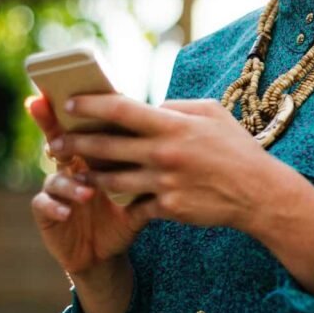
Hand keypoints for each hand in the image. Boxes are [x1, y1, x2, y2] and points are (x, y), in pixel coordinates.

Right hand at [26, 95, 142, 275]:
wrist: (106, 254)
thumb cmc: (125, 216)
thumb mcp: (140, 192)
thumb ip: (151, 168)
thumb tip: (178, 142)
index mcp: (93, 156)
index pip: (84, 127)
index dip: (74, 109)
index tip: (69, 91)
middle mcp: (70, 167)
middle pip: (57, 140)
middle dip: (51, 127)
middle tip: (51, 118)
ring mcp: (56, 189)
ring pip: (55, 176)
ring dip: (70, 182)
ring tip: (87, 192)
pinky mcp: (47, 213)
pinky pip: (43, 204)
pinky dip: (55, 205)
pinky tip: (67, 211)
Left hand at [54, 96, 278, 230]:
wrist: (258, 193)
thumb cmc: (236, 148)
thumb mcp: (212, 113)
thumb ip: (177, 108)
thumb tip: (150, 107)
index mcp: (172, 125)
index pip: (120, 109)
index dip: (90, 105)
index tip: (69, 104)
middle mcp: (163, 153)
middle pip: (105, 146)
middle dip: (74, 143)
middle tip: (55, 142)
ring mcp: (164, 183)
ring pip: (112, 180)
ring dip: (89, 175)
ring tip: (75, 171)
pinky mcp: (167, 209)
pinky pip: (135, 204)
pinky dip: (123, 200)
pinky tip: (110, 198)